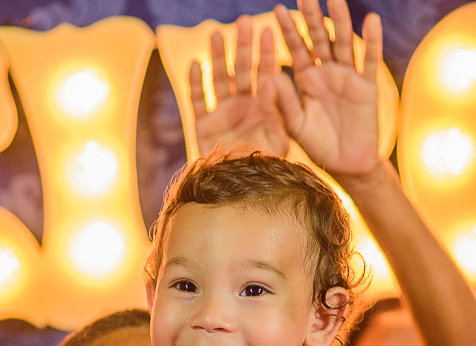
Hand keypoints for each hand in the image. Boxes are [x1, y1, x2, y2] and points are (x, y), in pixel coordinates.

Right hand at [188, 15, 288, 157]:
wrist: (240, 193)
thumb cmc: (265, 168)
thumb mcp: (280, 137)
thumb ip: (278, 108)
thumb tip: (276, 78)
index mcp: (264, 107)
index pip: (266, 73)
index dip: (267, 53)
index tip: (270, 30)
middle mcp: (242, 106)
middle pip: (242, 70)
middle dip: (243, 46)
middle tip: (244, 22)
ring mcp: (221, 113)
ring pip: (219, 79)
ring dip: (218, 57)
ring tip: (218, 34)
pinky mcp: (202, 125)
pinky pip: (197, 100)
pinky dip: (196, 84)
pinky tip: (196, 64)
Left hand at [271, 0, 382, 176]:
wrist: (346, 164)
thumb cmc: (317, 145)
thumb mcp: (295, 125)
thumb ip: (284, 102)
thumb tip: (272, 78)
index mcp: (306, 79)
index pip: (295, 49)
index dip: (289, 30)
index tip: (278, 9)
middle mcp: (326, 72)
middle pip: (319, 38)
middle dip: (312, 17)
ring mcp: (348, 77)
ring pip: (344, 43)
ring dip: (340, 21)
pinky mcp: (368, 87)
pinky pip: (370, 61)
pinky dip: (372, 41)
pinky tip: (371, 20)